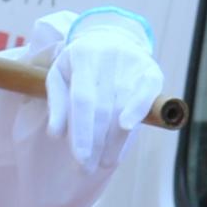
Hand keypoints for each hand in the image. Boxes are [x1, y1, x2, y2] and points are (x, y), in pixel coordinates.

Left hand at [32, 8, 167, 147]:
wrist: (110, 38)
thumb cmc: (79, 65)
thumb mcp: (60, 76)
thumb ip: (57, 103)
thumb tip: (56, 134)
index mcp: (83, 56)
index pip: (82, 100)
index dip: (82, 131)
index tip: (80, 159)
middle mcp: (109, 56)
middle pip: (103, 107)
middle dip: (96, 142)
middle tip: (88, 168)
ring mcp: (132, 62)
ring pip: (124, 106)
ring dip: (116, 139)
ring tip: (105, 161)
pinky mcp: (150, 69)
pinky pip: (148, 94)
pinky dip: (138, 112)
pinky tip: (127, 131)